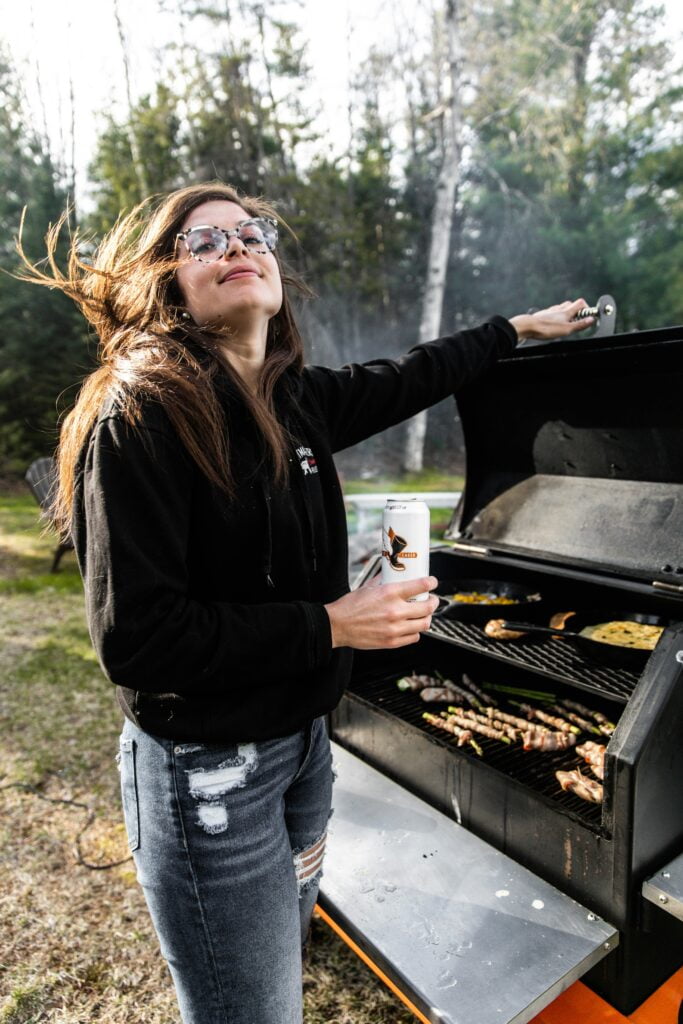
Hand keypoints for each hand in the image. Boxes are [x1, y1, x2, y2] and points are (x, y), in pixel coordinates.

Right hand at [324, 576, 439, 649]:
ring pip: (424, 624)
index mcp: (389, 593)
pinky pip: (414, 637)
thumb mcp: (368, 586)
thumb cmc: (350, 607)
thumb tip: (392, 573)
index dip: (431, 583)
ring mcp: (395, 628)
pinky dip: (416, 631)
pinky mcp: (392, 641)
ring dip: (427, 618)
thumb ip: (384, 579)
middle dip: (433, 602)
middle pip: (428, 607)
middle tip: (431, 600)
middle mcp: (395, 611)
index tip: (432, 583)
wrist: (338, 625)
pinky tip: (411, 627)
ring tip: (423, 614)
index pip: (421, 586)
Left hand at [509, 299, 593, 341]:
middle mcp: (559, 308)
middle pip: (571, 304)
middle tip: (577, 321)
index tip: (588, 316)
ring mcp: (551, 311)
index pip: (581, 302)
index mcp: (566, 311)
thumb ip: (579, 325)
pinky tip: (554, 324)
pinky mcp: (544, 314)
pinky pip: (553, 313)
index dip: (586, 308)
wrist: (527, 326)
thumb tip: (591, 320)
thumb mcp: (566, 329)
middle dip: (577, 311)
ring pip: (562, 308)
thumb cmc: (545, 328)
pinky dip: (557, 317)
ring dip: (567, 314)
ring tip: (566, 324)